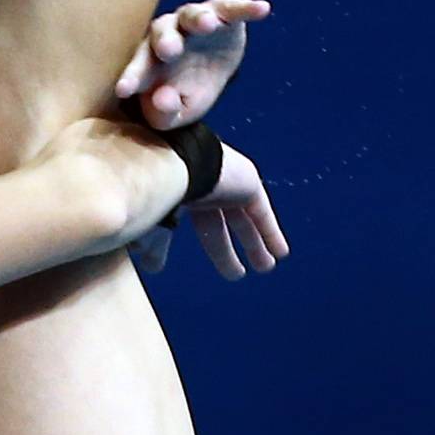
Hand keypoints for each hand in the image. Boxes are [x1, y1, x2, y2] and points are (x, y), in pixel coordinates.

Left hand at [114, 0, 270, 129]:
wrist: (209, 70)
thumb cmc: (182, 92)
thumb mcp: (175, 113)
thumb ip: (164, 112)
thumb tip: (163, 99)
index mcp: (149, 62)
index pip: (137, 69)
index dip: (131, 77)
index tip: (124, 90)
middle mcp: (167, 35)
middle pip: (161, 32)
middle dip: (166, 40)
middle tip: (170, 50)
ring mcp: (193, 23)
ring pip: (191, 15)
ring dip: (200, 18)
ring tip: (209, 24)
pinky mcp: (222, 14)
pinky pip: (232, 8)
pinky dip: (245, 8)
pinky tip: (261, 9)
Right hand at [130, 141, 289, 280]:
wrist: (175, 161)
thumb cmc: (154, 188)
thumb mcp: (153, 222)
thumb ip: (154, 245)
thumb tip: (153, 268)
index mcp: (181, 193)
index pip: (199, 228)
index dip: (209, 248)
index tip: (215, 265)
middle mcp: (205, 187)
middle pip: (222, 226)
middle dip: (230, 251)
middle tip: (238, 273)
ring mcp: (228, 184)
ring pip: (244, 220)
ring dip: (255, 245)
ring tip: (266, 267)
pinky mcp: (248, 184)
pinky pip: (262, 213)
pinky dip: (270, 232)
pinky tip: (281, 252)